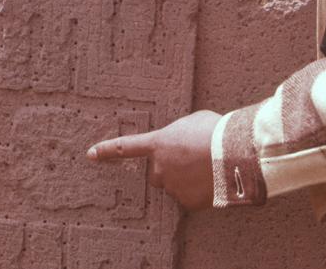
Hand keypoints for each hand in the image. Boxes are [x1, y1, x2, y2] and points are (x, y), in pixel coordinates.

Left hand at [86, 110, 220, 210]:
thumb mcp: (193, 121)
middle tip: (195, 160)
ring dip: (190, 179)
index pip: (126, 148)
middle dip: (172, 169)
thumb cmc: (215, 131)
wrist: (234, 154)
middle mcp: (160, 168)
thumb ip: (180, 133)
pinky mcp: (188, 203)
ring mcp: (172, 188)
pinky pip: (192, 198)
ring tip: (211, 167)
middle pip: (158, 173)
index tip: (91, 154)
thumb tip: (184, 142)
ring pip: (178, 186)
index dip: (107, 151)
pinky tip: (215, 180)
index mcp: (158, 144)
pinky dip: (202, 192)